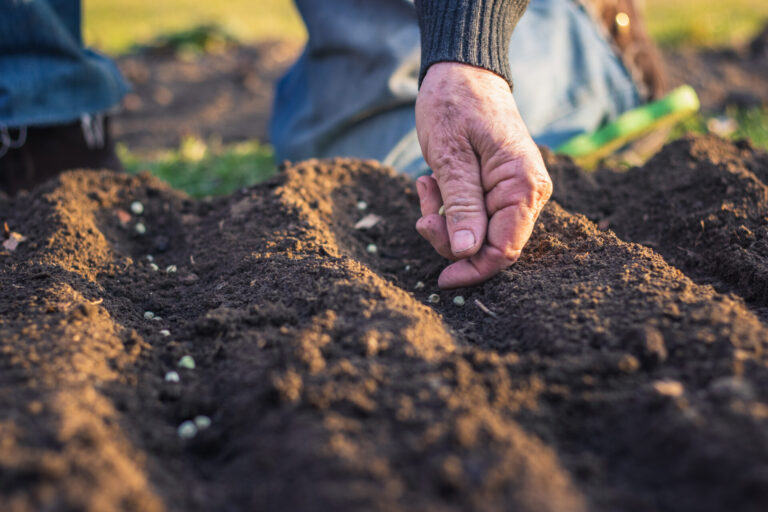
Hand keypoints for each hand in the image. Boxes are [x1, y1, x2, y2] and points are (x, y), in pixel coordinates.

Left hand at [414, 62, 551, 288]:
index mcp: (523, 186)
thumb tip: (467, 252)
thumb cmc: (455, 104)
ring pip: (478, 233)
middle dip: (451, 239)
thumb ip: (461, 206)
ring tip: (426, 185)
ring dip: (445, 220)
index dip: (473, 270)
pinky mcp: (498, 189)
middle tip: (422, 215)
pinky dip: (448, 207)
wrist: (463, 70)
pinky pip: (473, 215)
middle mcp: (528, 193)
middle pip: (490, 246)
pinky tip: (432, 182)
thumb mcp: (450, 156)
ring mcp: (515, 192)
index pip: (505, 249)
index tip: (442, 280)